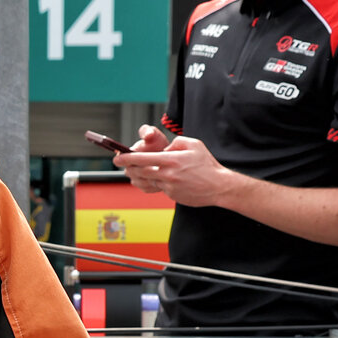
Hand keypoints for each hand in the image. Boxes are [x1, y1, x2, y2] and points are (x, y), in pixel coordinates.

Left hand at [113, 127, 238, 205]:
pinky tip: (158, 180)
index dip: (126, 158)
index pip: (142, 158)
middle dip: (128, 169)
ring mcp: (169, 186)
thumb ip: (176, 142)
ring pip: (147, 181)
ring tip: (137, 172)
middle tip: (123, 166)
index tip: (117, 158)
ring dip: (140, 177)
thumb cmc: (207, 165)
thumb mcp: (194, 145)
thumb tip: (164, 147)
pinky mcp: (171, 195)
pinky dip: (155, 183)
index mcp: (171, 159)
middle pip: (139, 172)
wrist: (220, 186)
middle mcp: (167, 173)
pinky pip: (158, 188)